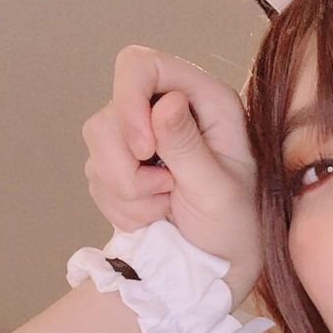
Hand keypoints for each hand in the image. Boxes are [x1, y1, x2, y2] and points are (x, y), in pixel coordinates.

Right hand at [82, 46, 263, 309]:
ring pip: (96, 146)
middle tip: (166, 194)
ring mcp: (141, 136)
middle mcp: (169, 109)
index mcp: (204, 100)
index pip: (140, 65)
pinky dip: (122, 207)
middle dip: (128, 167)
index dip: (129, 102)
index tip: (143, 149)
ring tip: (166, 208)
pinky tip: (155, 217)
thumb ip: (188, 147)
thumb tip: (165, 103)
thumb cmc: (235, 228)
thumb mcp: (218, 191)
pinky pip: (96, 177)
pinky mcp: (121, 165)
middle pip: (110, 114)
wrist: (218, 266)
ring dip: (127, 191)